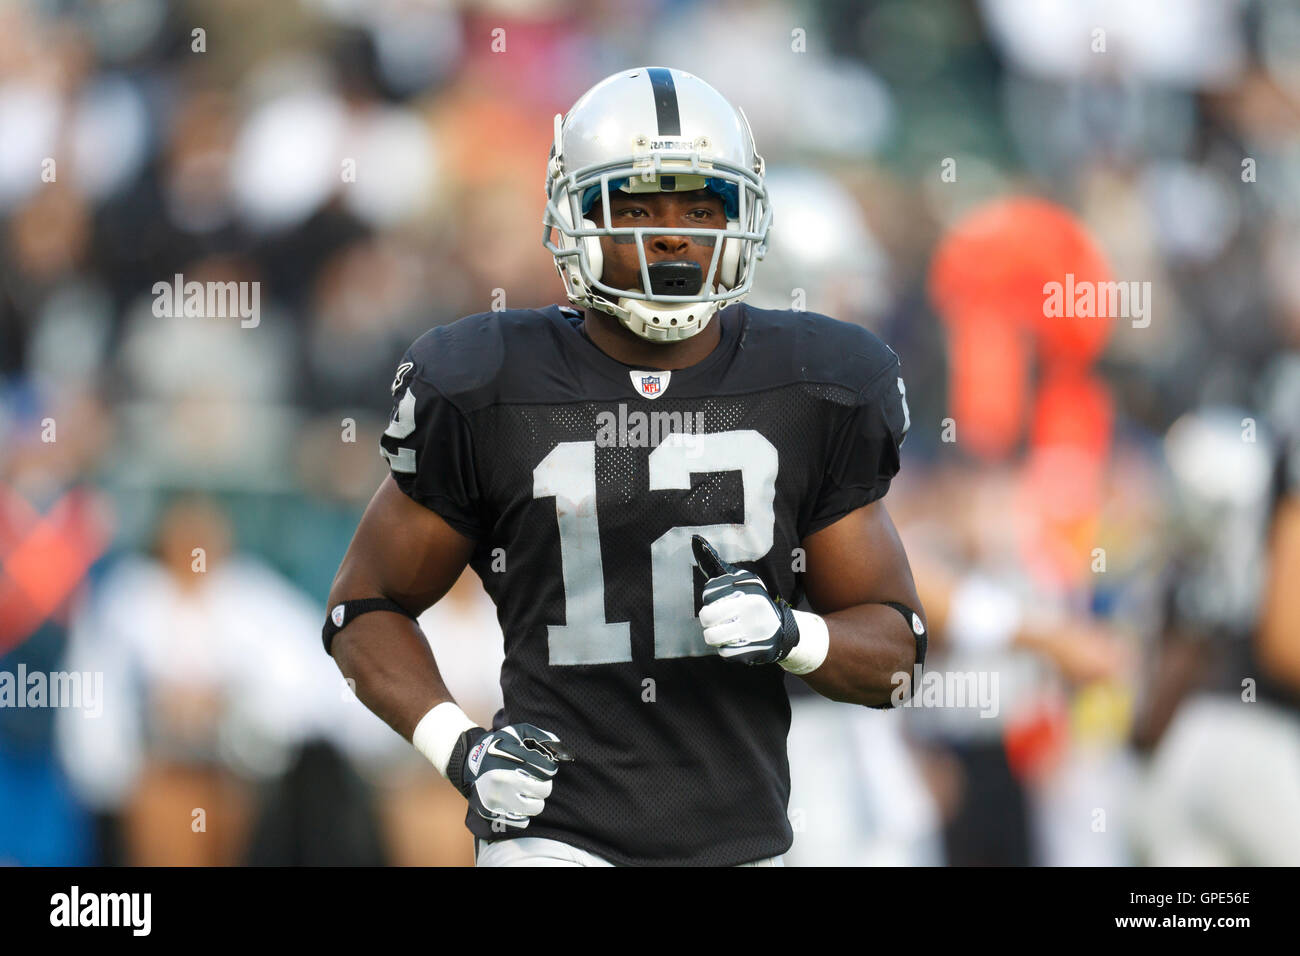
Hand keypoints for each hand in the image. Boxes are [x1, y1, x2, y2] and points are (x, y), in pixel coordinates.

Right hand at [448, 723, 572, 828]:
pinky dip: (523, 813)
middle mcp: (504, 779)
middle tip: (535, 780)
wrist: (467, 762)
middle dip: (543, 784)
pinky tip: (517, 801)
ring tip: (527, 791)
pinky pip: (522, 821)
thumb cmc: (498, 746)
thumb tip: (560, 749)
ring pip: (536, 807)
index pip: (547, 769)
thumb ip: (540, 737)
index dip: (550, 768)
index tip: (546, 768)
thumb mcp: (517, 733)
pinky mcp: (493, 813)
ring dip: (535, 799)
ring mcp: (498, 798)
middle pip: (544, 790)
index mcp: (511, 759)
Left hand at [692, 534, 799, 664]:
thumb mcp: (745, 582)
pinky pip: (723, 652)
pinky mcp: (752, 650)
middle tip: (716, 620)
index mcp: (747, 588)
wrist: (785, 632)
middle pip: (706, 616)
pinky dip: (726, 648)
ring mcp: (751, 630)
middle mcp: (750, 607)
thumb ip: (720, 568)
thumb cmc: (755, 604)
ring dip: (715, 635)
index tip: (718, 601)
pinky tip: (736, 642)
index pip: (709, 593)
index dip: (709, 600)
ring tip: (724, 631)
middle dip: (708, 619)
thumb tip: (696, 541)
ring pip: (711, 636)